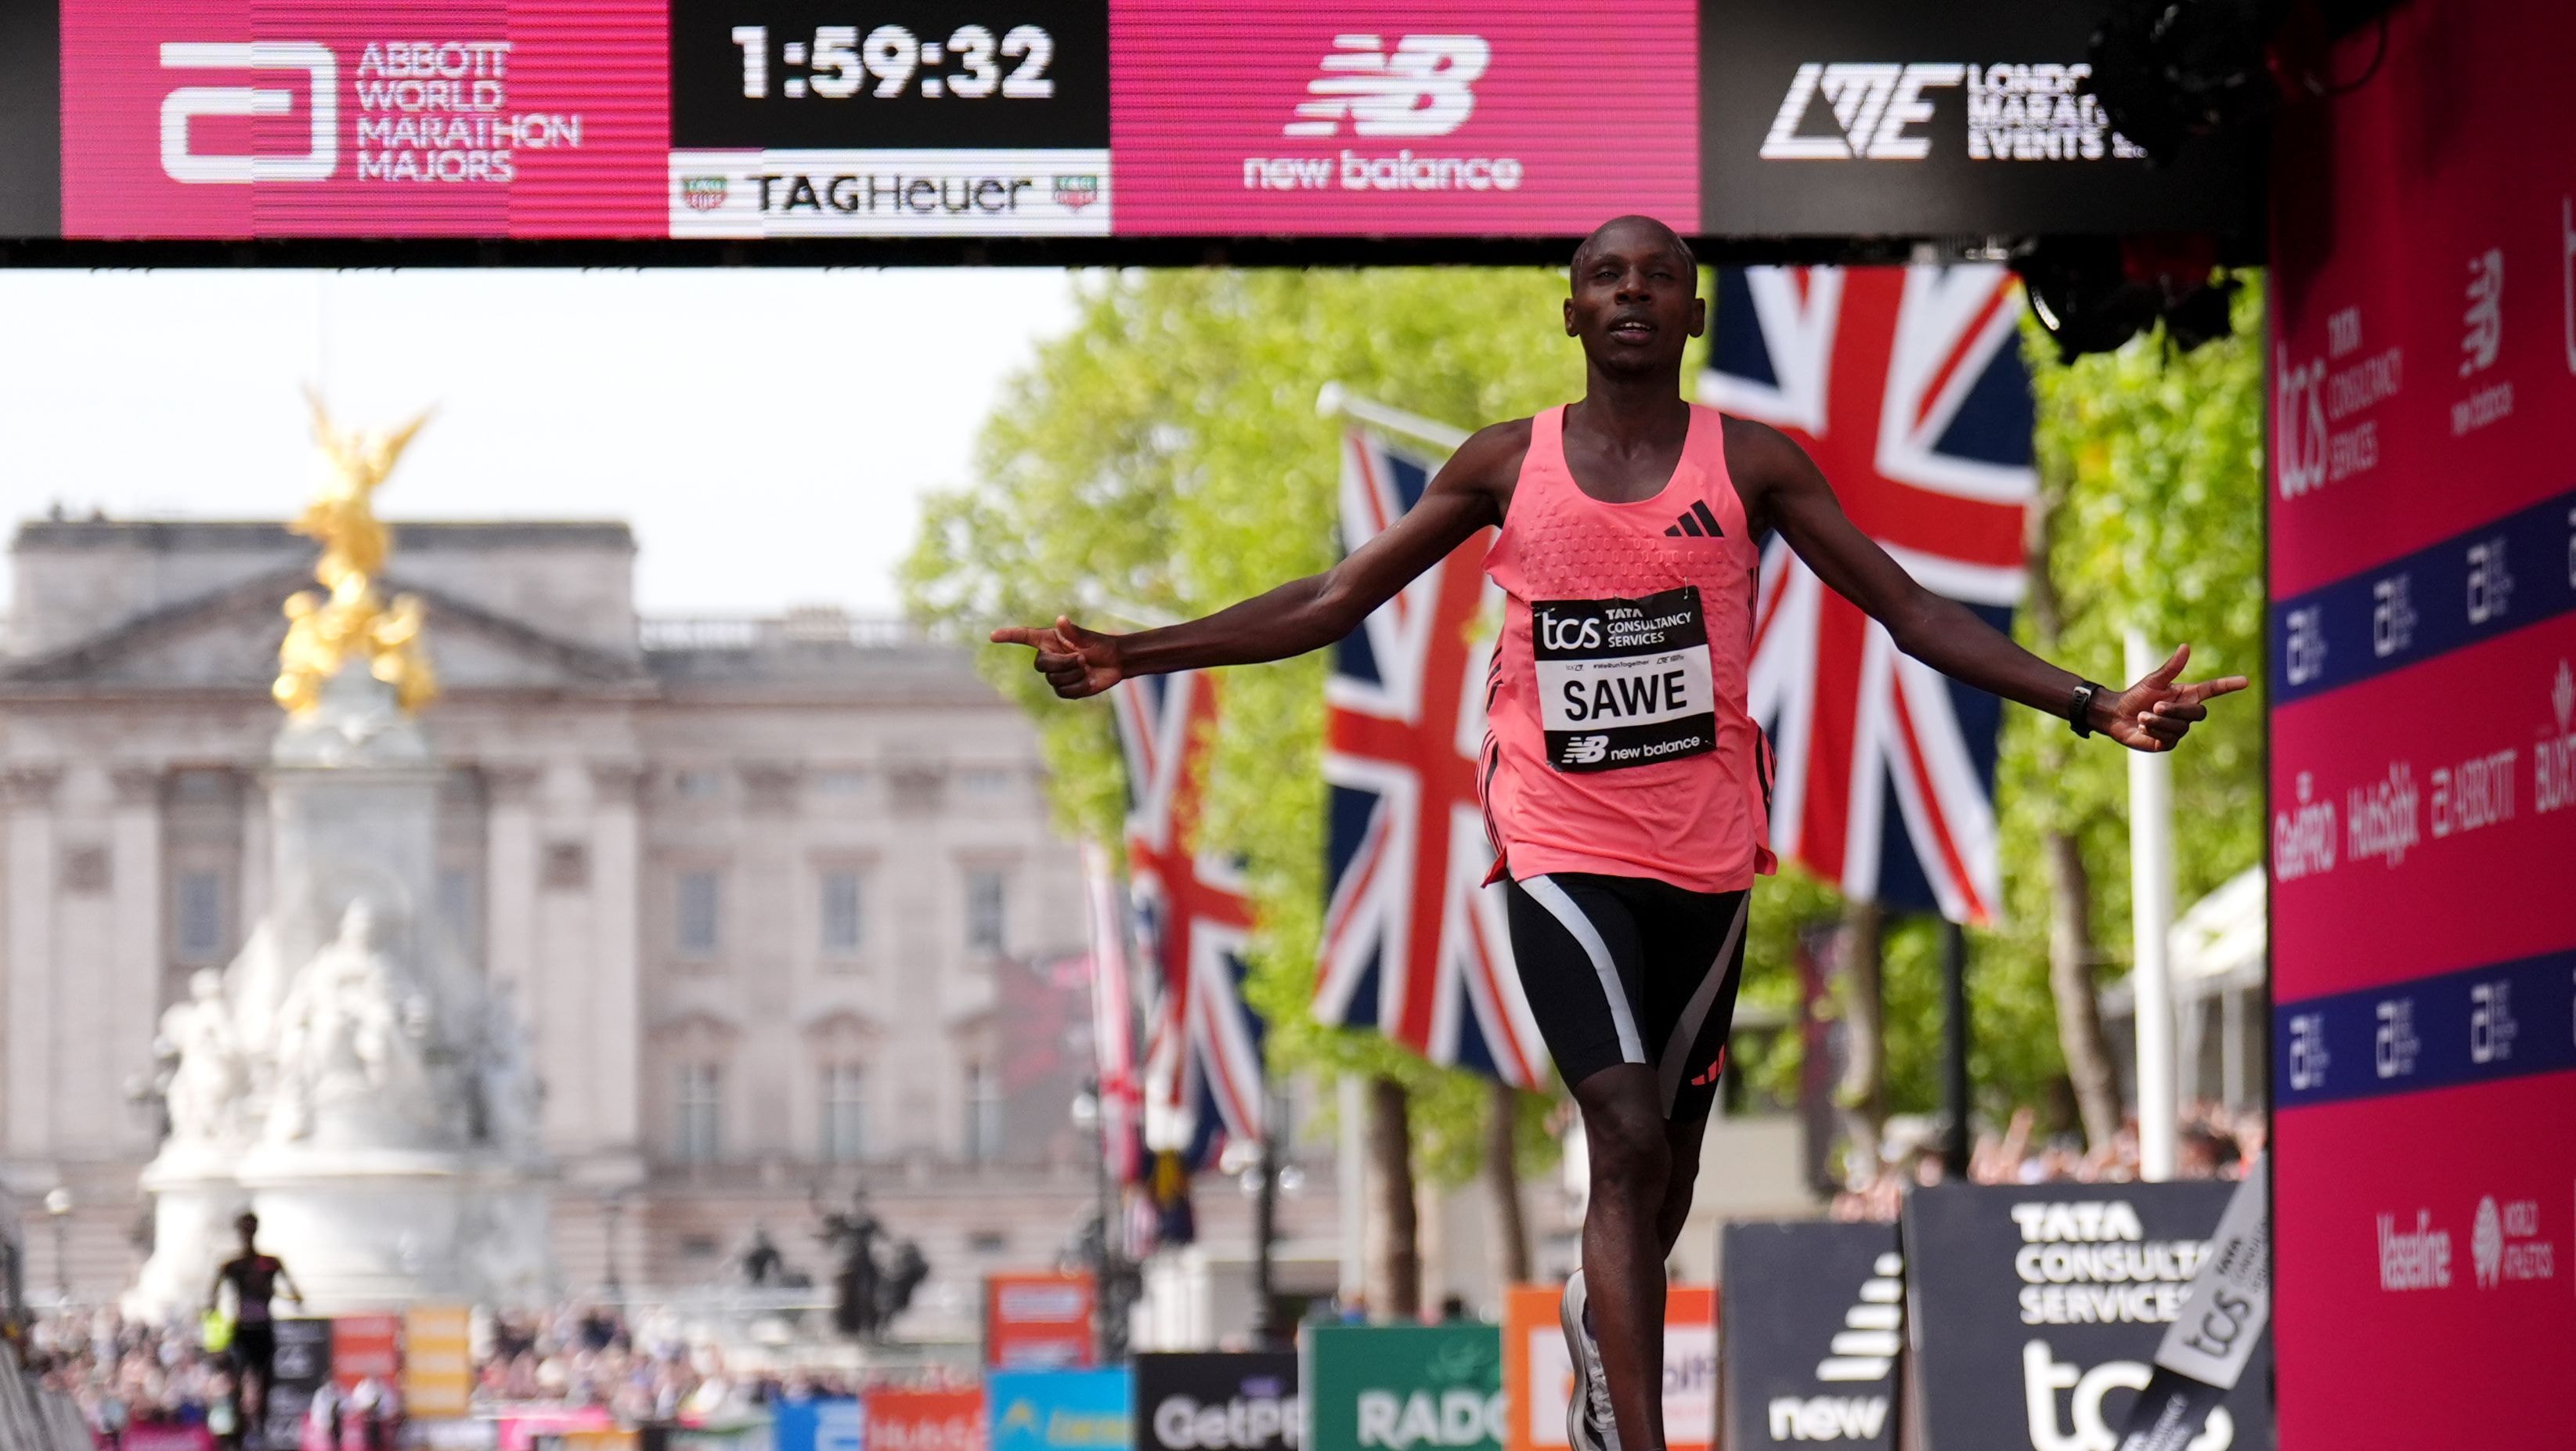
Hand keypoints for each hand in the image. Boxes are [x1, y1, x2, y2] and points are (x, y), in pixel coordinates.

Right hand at [990, 615, 1125, 699]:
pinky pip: (1064, 692)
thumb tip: (1061, 620)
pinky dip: (1079, 687)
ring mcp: (1055, 674)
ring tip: (1087, 668)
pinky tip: (1088, 681)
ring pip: (1054, 680)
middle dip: (1064, 663)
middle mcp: (1049, 656)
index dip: (1008, 636)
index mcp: (1050, 640)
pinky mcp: (1064, 689)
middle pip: (1041, 665)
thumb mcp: (1089, 637)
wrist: (1115, 663)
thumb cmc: (1101, 645)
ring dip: (1074, 675)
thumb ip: (1074, 632)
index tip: (993, 636)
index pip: (1024, 637)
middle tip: (1083, 659)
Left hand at [2101, 644, 2247, 752]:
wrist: (2116, 715)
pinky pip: (2169, 739)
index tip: (2246, 681)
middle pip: (2198, 714)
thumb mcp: (2153, 680)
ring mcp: (2178, 729)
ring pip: (2180, 728)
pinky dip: (2153, 731)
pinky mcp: (2167, 743)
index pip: (2213, 690)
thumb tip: (2186, 647)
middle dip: (2175, 710)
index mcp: (2187, 695)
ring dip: (2158, 721)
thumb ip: (2171, 667)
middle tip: (2155, 705)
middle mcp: (2186, 712)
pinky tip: (2142, 726)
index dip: (2228, 685)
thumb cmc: (2136, 696)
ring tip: (2142, 716)